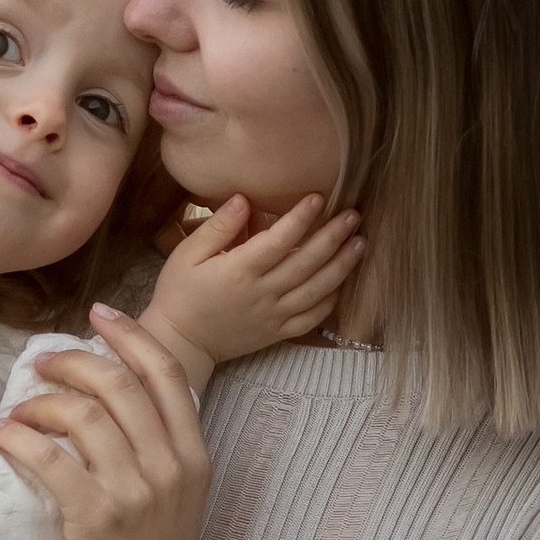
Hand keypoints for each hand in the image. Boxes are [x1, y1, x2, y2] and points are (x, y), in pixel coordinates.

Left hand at [0, 304, 210, 539]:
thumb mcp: (176, 499)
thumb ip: (156, 448)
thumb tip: (108, 393)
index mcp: (194, 456)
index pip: (167, 373)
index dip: (131, 334)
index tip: (98, 312)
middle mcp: (170, 467)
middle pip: (120, 383)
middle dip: (74, 360)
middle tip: (41, 361)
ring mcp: (135, 493)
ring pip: (83, 414)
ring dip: (40, 401)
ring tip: (17, 410)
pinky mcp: (95, 520)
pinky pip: (51, 460)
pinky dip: (20, 439)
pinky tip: (1, 436)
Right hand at [138, 191, 361, 383]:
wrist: (180, 342)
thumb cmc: (179, 293)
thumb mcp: (186, 254)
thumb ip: (217, 227)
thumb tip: (244, 199)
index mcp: (238, 271)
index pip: (278, 240)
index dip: (301, 218)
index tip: (319, 197)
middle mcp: (261, 294)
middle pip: (306, 263)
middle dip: (333, 237)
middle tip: (353, 215)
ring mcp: (273, 316)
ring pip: (316, 290)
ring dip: (341, 266)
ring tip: (360, 243)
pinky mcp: (278, 333)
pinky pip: (312, 318)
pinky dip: (331, 300)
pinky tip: (343, 281)